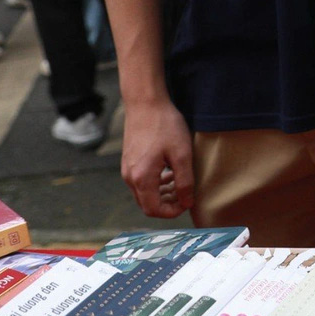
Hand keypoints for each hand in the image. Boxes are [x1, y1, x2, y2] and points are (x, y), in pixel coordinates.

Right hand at [122, 99, 193, 218]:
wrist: (145, 103)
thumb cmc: (165, 126)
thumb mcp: (182, 154)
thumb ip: (185, 182)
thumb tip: (187, 203)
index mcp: (142, 178)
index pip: (154, 210)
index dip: (172, 212)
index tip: (188, 203)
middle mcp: (130, 177)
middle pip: (147, 204)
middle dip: (167, 204)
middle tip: (185, 194)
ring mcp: (127, 169)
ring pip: (144, 194)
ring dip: (162, 193)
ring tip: (180, 182)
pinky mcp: (128, 161)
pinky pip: (141, 182)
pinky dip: (155, 183)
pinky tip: (169, 172)